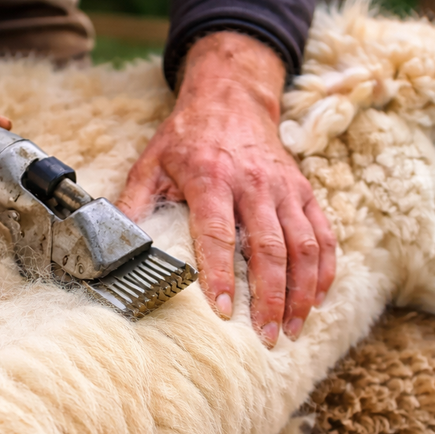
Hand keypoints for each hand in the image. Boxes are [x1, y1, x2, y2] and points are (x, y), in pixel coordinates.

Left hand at [117, 32, 334, 345]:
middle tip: (266, 336)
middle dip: (270, 297)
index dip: (222, 274)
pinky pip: (323, 234)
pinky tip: (318, 299)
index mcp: (211, 178)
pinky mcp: (303, 190)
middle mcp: (253, 184)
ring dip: (301, 292)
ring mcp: (284, 188)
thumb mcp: (150, 163)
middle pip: (269, 248)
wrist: (230, 97)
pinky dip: (325, 269)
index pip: (218, 233)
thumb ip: (131, 205)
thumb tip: (109, 248)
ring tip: (292, 329)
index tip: (224, 311)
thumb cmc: (186, 137)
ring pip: (302, 245)